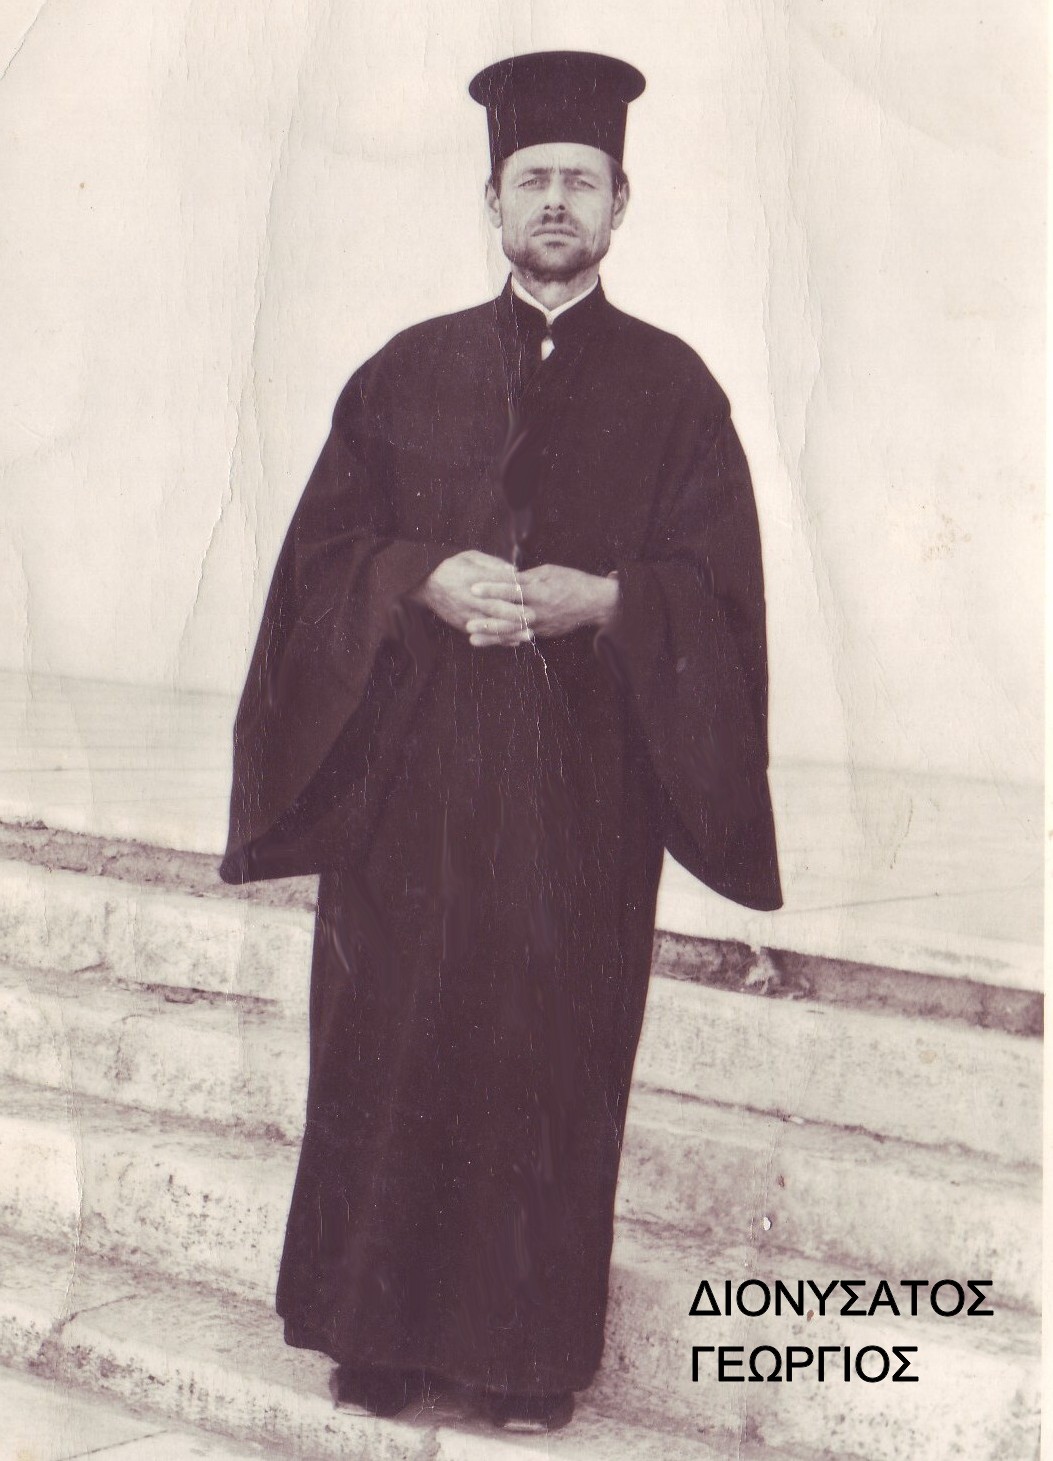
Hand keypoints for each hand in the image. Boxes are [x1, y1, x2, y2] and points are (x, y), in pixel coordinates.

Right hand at [410, 550, 532, 647]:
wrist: (426, 585)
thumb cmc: (452, 567)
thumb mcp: (470, 557)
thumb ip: (492, 563)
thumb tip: (515, 571)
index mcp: (470, 578)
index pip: (494, 583)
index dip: (511, 587)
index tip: (529, 590)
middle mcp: (468, 598)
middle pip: (494, 607)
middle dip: (515, 613)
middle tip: (533, 616)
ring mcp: (465, 614)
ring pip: (490, 625)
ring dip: (510, 631)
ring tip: (529, 634)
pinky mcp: (463, 625)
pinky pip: (483, 635)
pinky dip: (499, 640)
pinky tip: (515, 642)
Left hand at [472, 564, 619, 640]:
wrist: (595, 603)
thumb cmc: (572, 581)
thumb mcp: (549, 572)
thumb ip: (526, 577)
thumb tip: (506, 577)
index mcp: (539, 590)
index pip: (511, 589)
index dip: (492, 589)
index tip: (473, 588)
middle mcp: (539, 609)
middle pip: (509, 616)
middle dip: (487, 621)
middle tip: (467, 623)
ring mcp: (541, 624)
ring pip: (513, 631)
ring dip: (492, 636)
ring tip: (473, 639)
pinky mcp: (544, 632)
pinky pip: (522, 637)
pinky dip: (506, 640)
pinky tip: (492, 643)